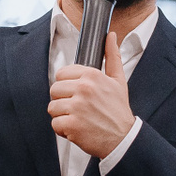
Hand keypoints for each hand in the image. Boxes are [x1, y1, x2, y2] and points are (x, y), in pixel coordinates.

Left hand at [48, 33, 134, 159]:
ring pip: (52, 107)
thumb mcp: (118, 80)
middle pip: (54, 90)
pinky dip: (63, 129)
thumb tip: (111, 36)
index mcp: (92, 75)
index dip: (67, 85)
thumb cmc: (118, 110)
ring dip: (62, 115)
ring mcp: (77, 108)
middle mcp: (83, 89)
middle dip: (63, 100)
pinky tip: (77, 128)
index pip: (61, 74)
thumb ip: (112, 56)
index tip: (77, 93)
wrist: (123, 138)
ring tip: (78, 118)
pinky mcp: (72, 125)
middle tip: (78, 108)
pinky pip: (55, 124)